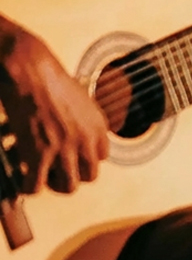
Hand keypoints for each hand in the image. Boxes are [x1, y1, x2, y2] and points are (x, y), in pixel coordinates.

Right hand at [0, 19, 108, 193]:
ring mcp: (66, 148)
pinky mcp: (40, 154)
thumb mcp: (80, 101)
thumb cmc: (50, 80)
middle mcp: (87, 139)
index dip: (84, 159)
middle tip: (54, 169)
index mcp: (99, 126)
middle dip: (72, 175)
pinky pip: (36, 186)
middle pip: (90, 176)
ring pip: (68, 187)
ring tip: (39, 174)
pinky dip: (27, 186)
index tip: (70, 156)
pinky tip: (21, 176)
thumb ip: (83, 122)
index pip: (102, 157)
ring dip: (52, 184)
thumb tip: (75, 136)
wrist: (31, 73)